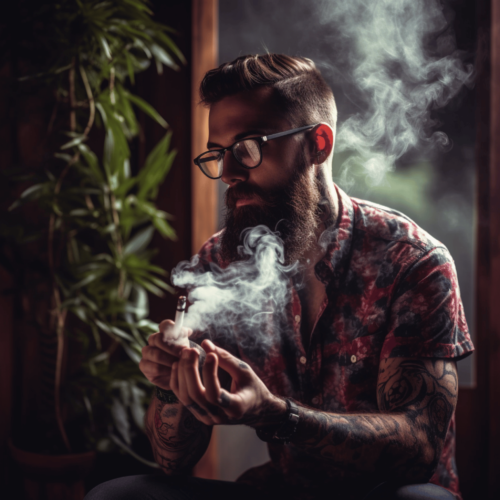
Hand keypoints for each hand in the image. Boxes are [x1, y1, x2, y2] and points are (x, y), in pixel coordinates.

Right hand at [139, 319, 192, 389]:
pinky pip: (155, 367)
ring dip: (170, 360)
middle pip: (157, 339)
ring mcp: (147, 352)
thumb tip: (188, 331)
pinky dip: (166, 370)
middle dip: (172, 348)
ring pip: (156, 354)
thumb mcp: (187, 347)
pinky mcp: (144, 365)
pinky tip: (172, 371)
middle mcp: (153, 340)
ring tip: (178, 364)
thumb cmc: (183, 358)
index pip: (165, 325)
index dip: (172, 329)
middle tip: (182, 355)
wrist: (178, 375)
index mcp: (165, 332)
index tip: (182, 336)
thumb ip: (185, 339)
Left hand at [170, 339, 286, 426]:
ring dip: (182, 373)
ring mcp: (207, 418)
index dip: (209, 373)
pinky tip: (177, 365)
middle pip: (195, 395)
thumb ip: (226, 358)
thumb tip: (205, 343)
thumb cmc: (253, 388)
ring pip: (186, 398)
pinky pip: (183, 399)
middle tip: (191, 350)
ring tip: (185, 354)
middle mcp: (218, 417)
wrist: (255, 410)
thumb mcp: (245, 372)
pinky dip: (177, 381)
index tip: (211, 354)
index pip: (214, 394)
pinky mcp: (199, 414)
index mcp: (234, 408)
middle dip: (190, 370)